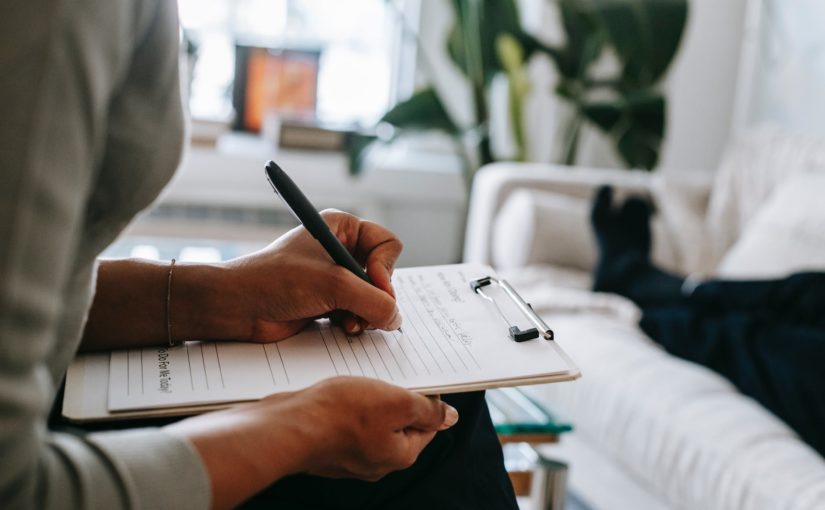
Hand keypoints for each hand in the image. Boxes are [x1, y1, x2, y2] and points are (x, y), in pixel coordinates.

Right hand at [166, 377, 458, 508]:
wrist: (286, 426)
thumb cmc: (339, 415)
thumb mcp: (396, 402)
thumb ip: (427, 410)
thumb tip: (449, 417)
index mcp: (400, 455)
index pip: (428, 425)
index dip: (427, 399)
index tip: (419, 378)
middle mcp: (376, 461)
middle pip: (399, 424)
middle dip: (395, 398)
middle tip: (387, 376)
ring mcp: (349, 456)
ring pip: (371, 421)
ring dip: (369, 399)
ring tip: (359, 381)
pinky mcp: (327, 446)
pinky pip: (346, 423)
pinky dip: (345, 406)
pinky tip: (337, 392)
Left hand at [198, 210, 402, 341]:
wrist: (237, 306)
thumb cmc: (276, 281)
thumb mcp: (333, 285)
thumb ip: (373, 301)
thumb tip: (396, 319)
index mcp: (342, 228)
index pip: (388, 245)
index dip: (386, 268)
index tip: (373, 285)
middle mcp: (342, 249)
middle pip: (384, 274)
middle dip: (376, 297)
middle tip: (363, 312)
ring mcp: (336, 277)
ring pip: (373, 297)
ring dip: (366, 313)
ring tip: (350, 323)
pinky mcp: (329, 301)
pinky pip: (359, 312)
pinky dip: (356, 322)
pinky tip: (342, 327)